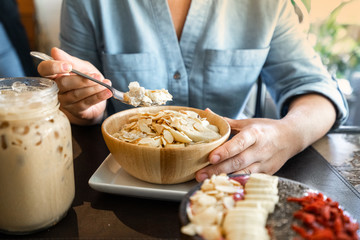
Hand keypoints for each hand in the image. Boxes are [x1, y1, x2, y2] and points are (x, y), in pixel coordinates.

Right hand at [37, 47, 111, 124]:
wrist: (97, 95)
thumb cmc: (86, 78)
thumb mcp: (81, 66)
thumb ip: (70, 60)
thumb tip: (54, 51)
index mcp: (54, 75)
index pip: (45, 70)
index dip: (54, 67)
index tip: (68, 65)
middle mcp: (56, 89)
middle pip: (63, 84)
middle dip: (82, 79)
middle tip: (97, 76)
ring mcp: (65, 101)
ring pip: (76, 94)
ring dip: (93, 88)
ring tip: (106, 83)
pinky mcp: (76, 110)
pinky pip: (87, 103)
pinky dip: (99, 96)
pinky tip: (107, 92)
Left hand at [195, 94, 336, 181]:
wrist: (291, 137)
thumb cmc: (266, 129)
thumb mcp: (248, 122)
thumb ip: (227, 121)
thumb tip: (206, 112)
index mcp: (255, 134)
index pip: (239, 143)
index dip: (225, 151)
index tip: (211, 157)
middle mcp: (260, 150)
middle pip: (238, 162)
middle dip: (217, 169)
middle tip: (200, 174)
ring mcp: (264, 163)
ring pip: (243, 173)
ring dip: (224, 178)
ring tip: (206, 180)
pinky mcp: (267, 173)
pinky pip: (249, 179)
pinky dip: (235, 182)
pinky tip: (222, 185)